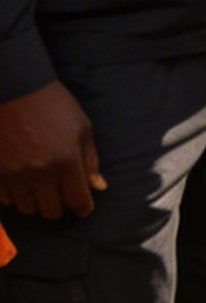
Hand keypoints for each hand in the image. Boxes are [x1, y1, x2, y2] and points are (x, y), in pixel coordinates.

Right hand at [0, 79, 103, 218]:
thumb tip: (99, 187)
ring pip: (27, 209)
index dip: (83, 208)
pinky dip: (14, 197)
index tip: (83, 207)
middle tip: (61, 195)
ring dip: (36, 202)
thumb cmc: (55, 106)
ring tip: (40, 187)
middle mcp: (39, 173)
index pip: (77, 202)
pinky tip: (20, 183)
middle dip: (60, 207)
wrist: (16, 90)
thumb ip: (90, 161)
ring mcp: (13, 175)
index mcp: (66, 162)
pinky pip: (5, 201)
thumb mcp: (82, 128)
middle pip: (51, 212)